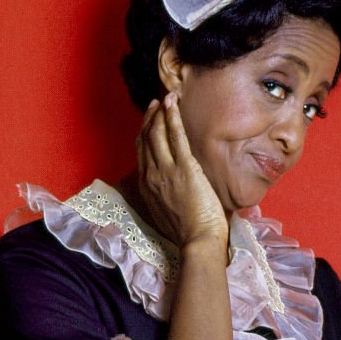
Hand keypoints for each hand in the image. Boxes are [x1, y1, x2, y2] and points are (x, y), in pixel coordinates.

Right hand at [135, 93, 227, 248]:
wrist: (198, 240)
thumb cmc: (189, 232)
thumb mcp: (167, 212)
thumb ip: (165, 195)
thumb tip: (173, 188)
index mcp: (146, 187)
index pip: (142, 153)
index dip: (144, 134)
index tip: (150, 121)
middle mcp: (151, 176)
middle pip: (146, 140)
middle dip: (151, 119)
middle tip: (156, 104)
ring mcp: (166, 171)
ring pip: (158, 134)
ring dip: (161, 113)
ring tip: (167, 98)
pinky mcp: (184, 168)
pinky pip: (175, 136)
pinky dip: (172, 117)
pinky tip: (172, 104)